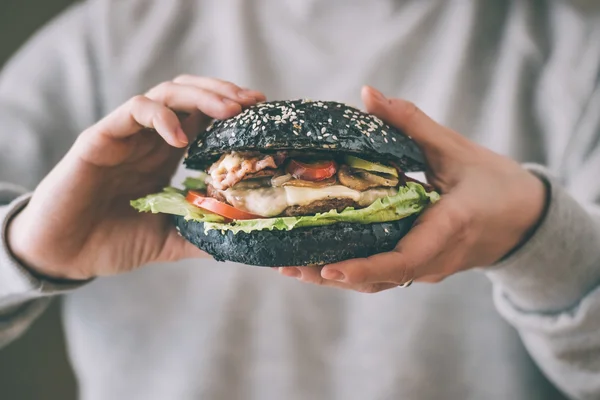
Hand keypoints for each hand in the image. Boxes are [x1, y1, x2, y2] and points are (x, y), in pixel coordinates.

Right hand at [7, 76, 264, 279]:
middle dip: (225, 93)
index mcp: (167, 154)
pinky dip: (161, 116)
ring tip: (230, 111)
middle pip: (191, 94)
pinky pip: (134, 110)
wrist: (65, 254)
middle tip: (254, 103)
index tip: (262, 116)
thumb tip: (242, 239)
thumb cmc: (113, 241)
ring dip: (202, 96)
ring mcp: (126, 135)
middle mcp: (150, 138)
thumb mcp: (169, 239)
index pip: (205, 117)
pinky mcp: (101, 138)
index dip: (234, 112)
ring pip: (167, 93)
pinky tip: (180, 137)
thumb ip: (201, 234)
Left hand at [277, 86, 547, 292]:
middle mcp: (437, 257)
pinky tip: (320, 261)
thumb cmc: (496, 183)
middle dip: (333, 276)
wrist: (525, 220)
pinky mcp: (423, 268)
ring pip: (379, 282)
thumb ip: (412, 123)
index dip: (367, 268)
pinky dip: (353, 271)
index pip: (405, 258)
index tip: (330, 269)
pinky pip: (386, 276)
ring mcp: (430, 268)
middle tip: (287, 265)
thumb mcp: (457, 149)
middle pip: (381, 278)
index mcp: (450, 226)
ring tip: (291, 266)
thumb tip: (368, 94)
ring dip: (337, 278)